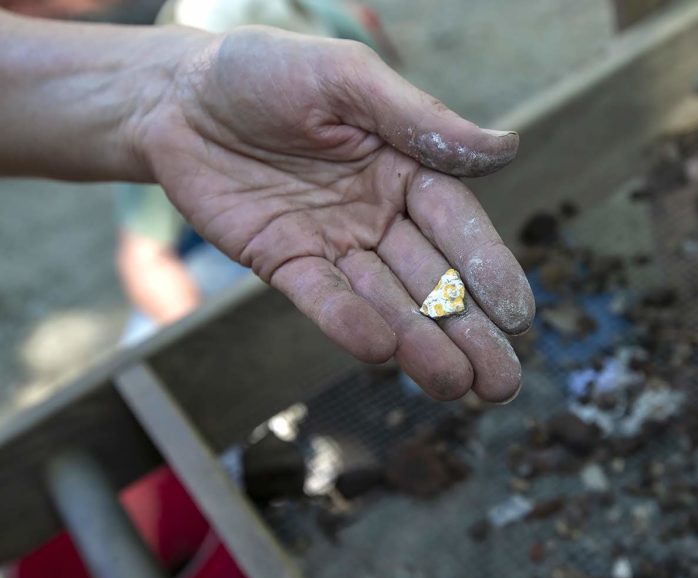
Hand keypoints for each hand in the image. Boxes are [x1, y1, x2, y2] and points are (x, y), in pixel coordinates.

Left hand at [138, 28, 533, 401]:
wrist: (176, 95)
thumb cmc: (267, 70)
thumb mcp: (348, 78)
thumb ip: (421, 119)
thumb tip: (508, 147)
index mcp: (408, 168)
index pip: (459, 226)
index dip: (489, 271)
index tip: (519, 318)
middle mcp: (378, 213)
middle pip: (433, 280)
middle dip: (468, 332)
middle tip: (501, 384)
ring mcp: (333, 242)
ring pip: (385, 300)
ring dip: (419, 344)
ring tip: (454, 385)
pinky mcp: (284, 262)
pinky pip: (321, 296)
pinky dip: (347, 322)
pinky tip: (380, 351)